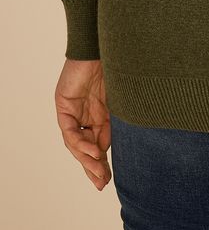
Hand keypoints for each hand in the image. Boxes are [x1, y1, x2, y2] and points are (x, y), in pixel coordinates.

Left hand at [54, 58, 111, 189]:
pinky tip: (91, 151)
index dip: (101, 162)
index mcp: (99, 113)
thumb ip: (117, 122)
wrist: (102, 44)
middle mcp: (84, 115)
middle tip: (101, 184)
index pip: (98, 143)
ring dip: (87, 160)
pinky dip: (80, 143)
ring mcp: (72, 111)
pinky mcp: (63, 105)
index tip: (108, 180)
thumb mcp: (120, 102)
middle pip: (85, 147)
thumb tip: (123, 145)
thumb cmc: (116, 66)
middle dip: (93, 167)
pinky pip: (70, 131)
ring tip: (97, 173)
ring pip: (76, 143)